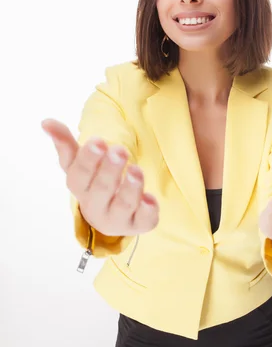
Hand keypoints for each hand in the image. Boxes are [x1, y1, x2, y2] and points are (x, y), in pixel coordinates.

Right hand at [41, 118, 158, 236]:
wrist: (112, 215)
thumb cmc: (94, 182)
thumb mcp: (79, 163)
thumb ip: (66, 144)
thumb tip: (46, 122)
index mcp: (80, 187)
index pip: (80, 174)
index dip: (89, 159)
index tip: (98, 141)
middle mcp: (96, 206)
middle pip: (101, 189)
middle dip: (110, 170)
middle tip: (120, 151)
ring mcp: (118, 217)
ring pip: (123, 205)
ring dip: (130, 188)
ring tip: (136, 169)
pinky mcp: (139, 224)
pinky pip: (144, 220)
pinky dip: (147, 211)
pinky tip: (151, 198)